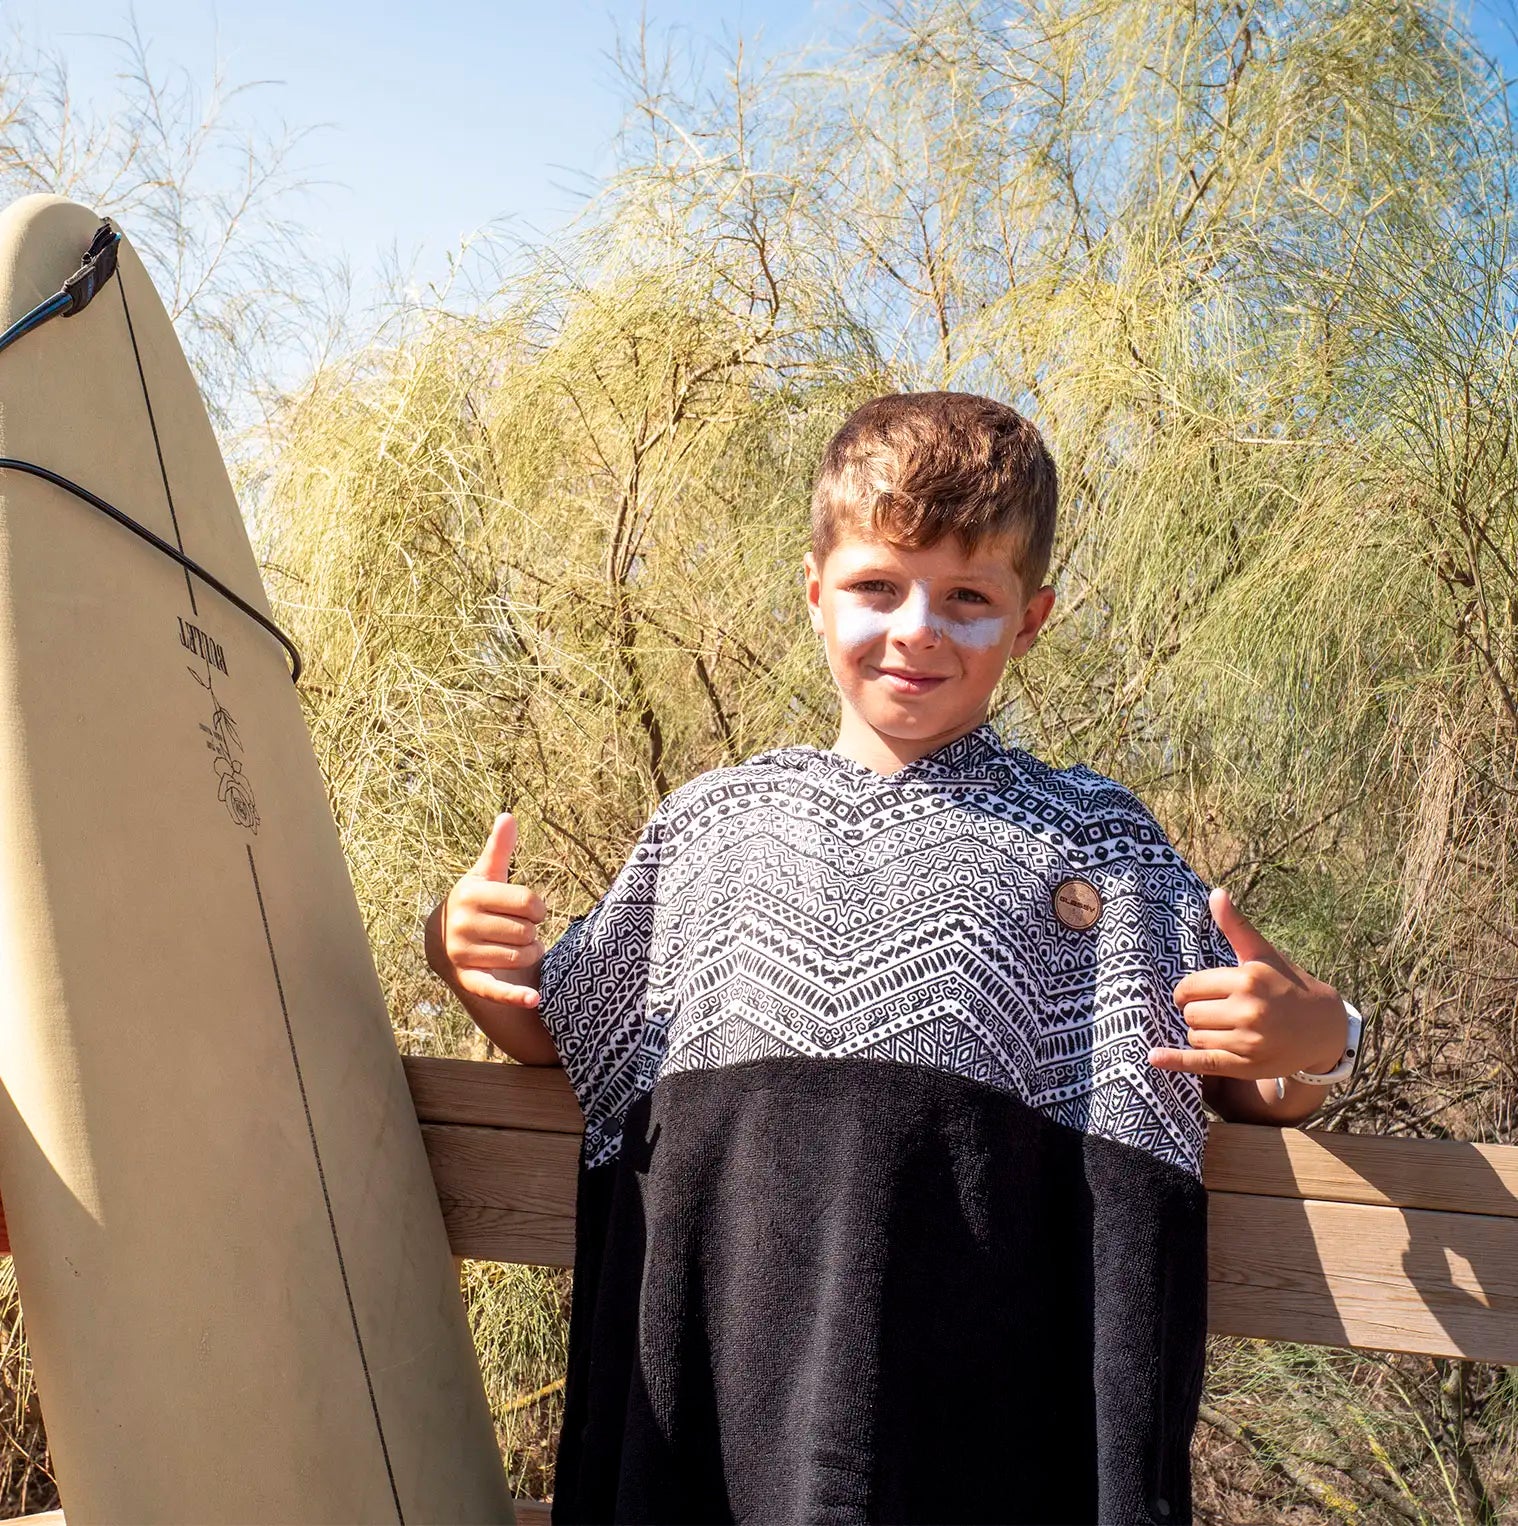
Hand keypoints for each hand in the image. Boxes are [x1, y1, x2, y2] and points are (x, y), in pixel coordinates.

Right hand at [437, 813, 546, 1009]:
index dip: (539, 908)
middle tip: (520, 930)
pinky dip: (515, 996)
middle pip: (527, 931)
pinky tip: (534, 998)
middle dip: (533, 931)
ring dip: (530, 953)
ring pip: (522, 955)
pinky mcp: (469, 980)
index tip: (532, 910)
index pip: (528, 902)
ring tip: (518, 946)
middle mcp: (464, 924)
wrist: (442, 942)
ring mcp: (464, 954)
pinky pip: (495, 989)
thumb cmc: (476, 903)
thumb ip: (499, 849)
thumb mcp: (485, 876)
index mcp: (471, 894)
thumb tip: (508, 816)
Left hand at [1148, 887, 1346, 1079]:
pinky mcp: (1247, 1066)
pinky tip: (1153, 1057)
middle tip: (1217, 1010)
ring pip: (1195, 1036)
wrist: (1324, 1027)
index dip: (1187, 991)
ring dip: (1201, 1033)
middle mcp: (1248, 1011)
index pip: (1189, 987)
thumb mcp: (1262, 954)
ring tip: (1226, 1027)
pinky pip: (1202, 1063)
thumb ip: (1236, 927)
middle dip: (1196, 1011)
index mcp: (1247, 980)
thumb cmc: (1287, 985)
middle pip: (1189, 1013)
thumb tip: (1216, 893)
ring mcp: (1249, 1042)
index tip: (1197, 993)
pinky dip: (1175, 1061)